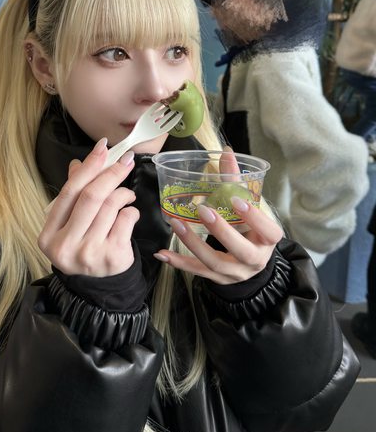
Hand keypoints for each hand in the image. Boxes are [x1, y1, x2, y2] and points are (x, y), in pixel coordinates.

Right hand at [38, 138, 138, 276]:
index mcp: (49, 235)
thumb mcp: (70, 226)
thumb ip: (73, 196)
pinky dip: (131, 210)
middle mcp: (65, 246)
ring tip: (127, 194)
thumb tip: (79, 164)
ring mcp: (89, 253)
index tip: (103, 147)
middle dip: (111, 173)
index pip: (69, 192)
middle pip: (91, 196)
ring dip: (123, 193)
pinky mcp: (112, 257)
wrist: (98, 289)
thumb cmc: (83, 249)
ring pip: (111, 206)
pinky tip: (129, 213)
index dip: (87, 167)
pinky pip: (125, 220)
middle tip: (126, 160)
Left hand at [154, 148, 281, 283]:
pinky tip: (162, 253)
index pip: (269, 231)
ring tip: (176, 225)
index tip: (237, 201)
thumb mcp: (248, 207)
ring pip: (215, 263)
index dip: (255, 218)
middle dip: (220, 230)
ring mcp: (236, 272)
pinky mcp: (218, 279)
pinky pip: (198, 272)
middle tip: (202, 210)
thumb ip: (236, 181)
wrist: (250, 260)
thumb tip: (226, 152)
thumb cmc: (250, 228)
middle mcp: (255, 259)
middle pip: (240, 250)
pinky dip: (179, 262)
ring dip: (193, 244)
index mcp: (268, 239)